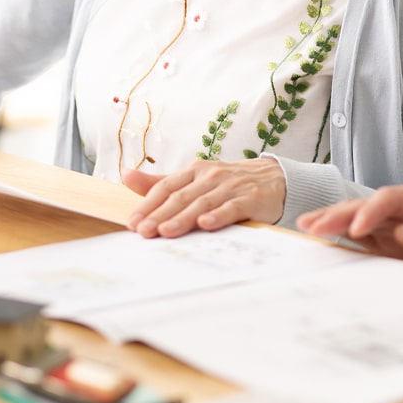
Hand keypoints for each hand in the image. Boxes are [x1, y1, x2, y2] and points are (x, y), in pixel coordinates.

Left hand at [124, 158, 285, 237]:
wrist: (275, 179)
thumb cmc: (229, 182)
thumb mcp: (195, 179)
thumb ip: (161, 182)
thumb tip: (126, 176)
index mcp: (194, 171)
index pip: (166, 187)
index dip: (148, 204)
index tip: (133, 222)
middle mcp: (211, 176)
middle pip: (181, 196)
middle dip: (160, 215)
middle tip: (144, 232)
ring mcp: (231, 187)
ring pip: (202, 203)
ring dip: (183, 218)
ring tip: (166, 232)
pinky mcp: (250, 198)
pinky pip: (231, 208)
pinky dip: (218, 216)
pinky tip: (205, 225)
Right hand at [297, 182, 402, 275]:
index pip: (393, 199)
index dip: (372, 212)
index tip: (357, 230)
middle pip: (369, 203)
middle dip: (340, 214)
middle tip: (314, 227)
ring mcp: (397, 221)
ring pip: (359, 216)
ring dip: (333, 220)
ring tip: (306, 226)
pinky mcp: (391, 238)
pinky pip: (363, 235)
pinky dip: (341, 235)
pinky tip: (319, 236)